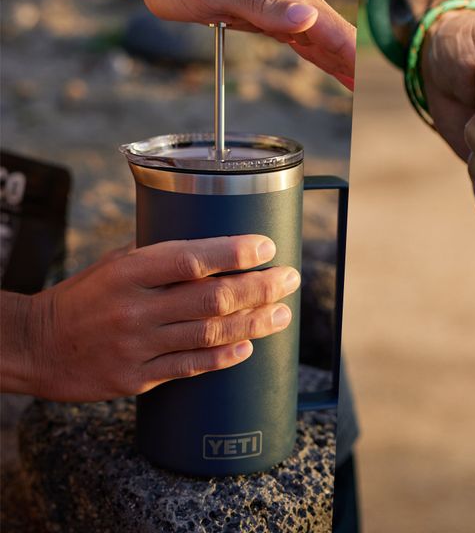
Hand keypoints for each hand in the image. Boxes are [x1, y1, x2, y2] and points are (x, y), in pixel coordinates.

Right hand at [5, 235, 296, 400]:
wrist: (35, 345)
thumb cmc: (85, 297)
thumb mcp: (116, 264)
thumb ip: (161, 258)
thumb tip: (219, 248)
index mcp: (130, 272)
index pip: (191, 258)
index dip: (234, 252)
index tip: (267, 246)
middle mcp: (135, 309)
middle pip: (212, 298)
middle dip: (260, 288)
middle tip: (289, 279)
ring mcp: (136, 346)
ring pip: (209, 334)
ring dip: (253, 323)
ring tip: (282, 314)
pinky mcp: (136, 378)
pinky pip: (190, 367)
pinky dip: (223, 357)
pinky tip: (248, 347)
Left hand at [136, 0, 355, 88]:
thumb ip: (264, 6)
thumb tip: (307, 18)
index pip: (332, 29)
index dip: (351, 57)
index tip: (367, 83)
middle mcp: (295, 0)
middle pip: (336, 37)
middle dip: (355, 64)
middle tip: (372, 98)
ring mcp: (286, 10)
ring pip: (325, 41)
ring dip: (345, 64)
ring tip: (363, 90)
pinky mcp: (273, 20)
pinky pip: (307, 43)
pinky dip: (326, 59)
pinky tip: (338, 72)